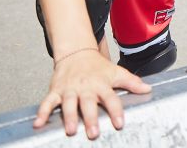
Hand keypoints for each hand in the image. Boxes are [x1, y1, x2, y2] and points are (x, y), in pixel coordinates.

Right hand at [33, 49, 151, 139]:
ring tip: (70, 130)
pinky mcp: (56, 90)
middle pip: (88, 103)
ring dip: (68, 117)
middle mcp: (85, 87)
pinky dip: (42, 112)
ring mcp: (70, 89)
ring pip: (68, 103)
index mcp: (102, 84)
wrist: (77, 53)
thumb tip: (148, 89)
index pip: (111, 98)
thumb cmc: (98, 67)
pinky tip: (38, 124)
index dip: (116, 110)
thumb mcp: (116, 72)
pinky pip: (47, 102)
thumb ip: (132, 82)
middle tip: (93, 133)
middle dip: (90, 118)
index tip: (119, 123)